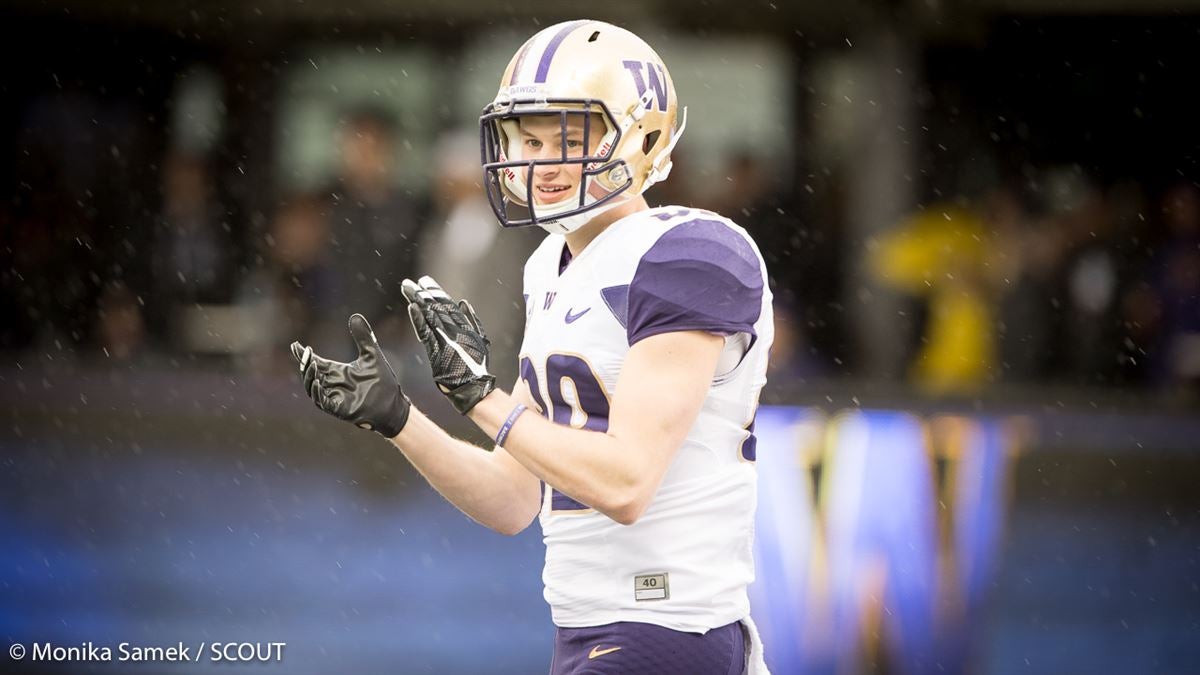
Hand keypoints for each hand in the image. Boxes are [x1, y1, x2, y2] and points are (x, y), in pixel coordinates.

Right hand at [290, 314, 410, 436]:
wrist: (393, 404)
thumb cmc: (382, 383)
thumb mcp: (372, 355)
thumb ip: (363, 337)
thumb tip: (355, 316)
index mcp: (338, 372)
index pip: (316, 362)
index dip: (304, 355)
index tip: (295, 345)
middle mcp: (333, 384)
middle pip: (310, 374)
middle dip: (304, 364)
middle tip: (304, 352)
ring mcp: (334, 397)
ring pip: (312, 388)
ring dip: (309, 377)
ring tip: (311, 364)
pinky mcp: (338, 409)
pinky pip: (322, 401)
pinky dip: (318, 393)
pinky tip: (318, 382)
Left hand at [402, 275, 495, 413]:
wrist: (474, 387)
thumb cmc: (477, 366)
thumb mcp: (481, 340)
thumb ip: (473, 320)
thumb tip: (464, 303)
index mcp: (464, 327)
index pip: (448, 306)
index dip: (435, 292)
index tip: (425, 282)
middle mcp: (455, 331)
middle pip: (437, 308)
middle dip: (423, 293)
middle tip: (410, 282)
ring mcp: (446, 340)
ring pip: (430, 317)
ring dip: (418, 301)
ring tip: (408, 289)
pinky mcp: (437, 352)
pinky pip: (425, 333)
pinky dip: (419, 320)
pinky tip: (412, 308)